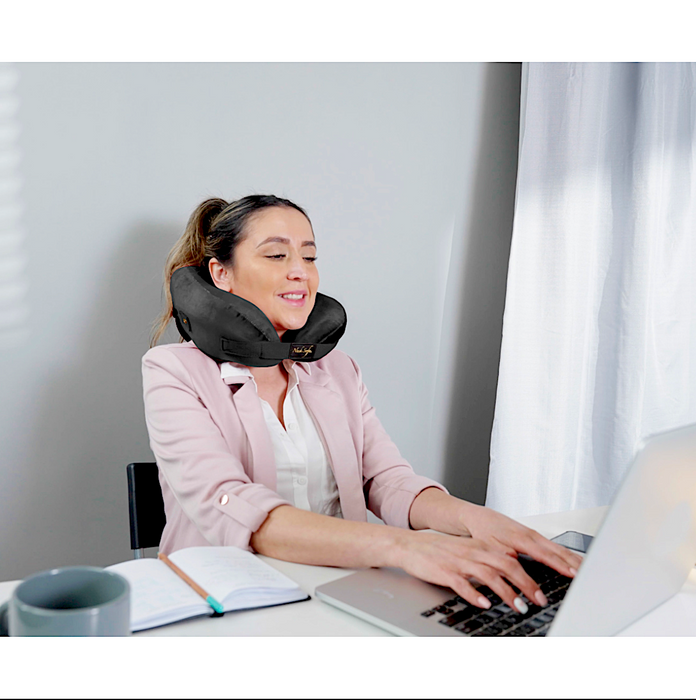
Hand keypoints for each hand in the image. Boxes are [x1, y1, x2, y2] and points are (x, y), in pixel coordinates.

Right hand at [393, 529, 555, 611]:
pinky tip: (484, 604)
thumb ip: (488, 559)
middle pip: (506, 567)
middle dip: (526, 585)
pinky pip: (463, 584)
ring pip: (489, 576)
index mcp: (481, 547)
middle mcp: (473, 553)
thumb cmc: (440, 551)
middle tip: (538, 601)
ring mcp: (459, 562)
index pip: (512, 561)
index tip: (542, 594)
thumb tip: (512, 568)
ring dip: (507, 593)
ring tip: (518, 607)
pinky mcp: (444, 572)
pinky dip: (475, 594)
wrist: (410, 546)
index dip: (530, 577)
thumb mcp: (467, 551)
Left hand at [461, 503, 582, 579]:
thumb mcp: (492, 550)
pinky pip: (555, 546)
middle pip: (559, 550)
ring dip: (574, 558)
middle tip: (591, 574)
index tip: (575, 574)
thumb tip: (518, 573)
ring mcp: (534, 534)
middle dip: (576, 563)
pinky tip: (574, 561)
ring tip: (590, 569)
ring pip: (559, 547)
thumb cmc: (483, 532)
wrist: (477, 517)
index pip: (547, 555)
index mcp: (522, 538)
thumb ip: (507, 562)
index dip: (562, 566)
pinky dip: (567, 554)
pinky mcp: (533, 535)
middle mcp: (531, 535)